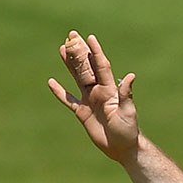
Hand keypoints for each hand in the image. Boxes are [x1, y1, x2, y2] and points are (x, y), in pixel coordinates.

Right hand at [48, 32, 139, 163]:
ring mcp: (89, 100)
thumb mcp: (128, 112)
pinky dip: (60, 92)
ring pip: (77, 78)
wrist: (122, 148)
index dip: (96, 52)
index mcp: (110, 90)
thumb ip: (126, 94)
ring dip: (69, 65)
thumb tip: (130, 76)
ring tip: (62, 49)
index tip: (90, 37)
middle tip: (71, 35)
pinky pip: (68, 100)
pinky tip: (51, 82)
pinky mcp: (82, 112)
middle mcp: (98, 91)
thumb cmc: (128, 130)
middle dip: (79, 52)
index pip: (102, 66)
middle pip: (86, 67)